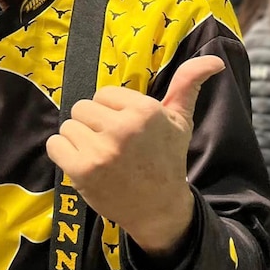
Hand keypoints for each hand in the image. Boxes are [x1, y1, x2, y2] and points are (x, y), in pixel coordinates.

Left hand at [46, 55, 224, 256]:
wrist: (159, 209)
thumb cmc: (167, 159)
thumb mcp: (180, 120)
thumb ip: (188, 84)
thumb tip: (215, 60)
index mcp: (144, 110)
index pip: (103, 94)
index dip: (111, 110)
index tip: (126, 129)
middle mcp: (122, 128)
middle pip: (82, 107)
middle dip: (93, 123)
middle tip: (112, 144)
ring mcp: (101, 150)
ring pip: (68, 125)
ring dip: (78, 139)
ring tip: (100, 155)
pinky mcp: (82, 170)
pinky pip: (55, 145)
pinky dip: (63, 154)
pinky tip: (84, 164)